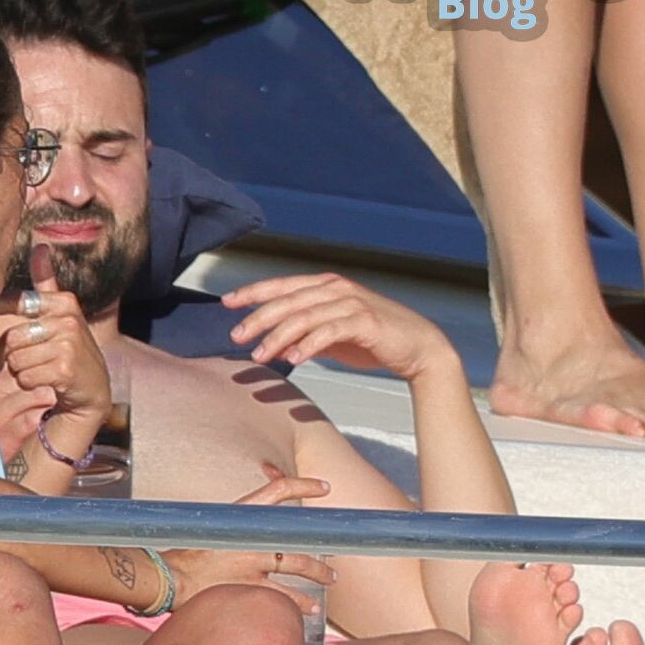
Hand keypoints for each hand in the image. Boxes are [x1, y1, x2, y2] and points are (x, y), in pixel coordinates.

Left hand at [0, 243, 110, 423]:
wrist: (93, 390)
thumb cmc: (69, 349)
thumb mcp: (62, 313)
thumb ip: (47, 284)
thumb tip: (40, 246)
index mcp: (65, 302)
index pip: (17, 302)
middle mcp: (68, 320)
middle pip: (12, 338)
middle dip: (14, 354)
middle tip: (34, 358)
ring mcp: (68, 344)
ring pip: (16, 360)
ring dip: (22, 370)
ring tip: (42, 369)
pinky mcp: (64, 369)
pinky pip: (25, 377)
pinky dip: (29, 384)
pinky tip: (47, 381)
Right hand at [160, 472, 335, 614]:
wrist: (167, 578)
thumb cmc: (182, 555)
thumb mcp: (208, 529)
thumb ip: (233, 529)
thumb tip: (249, 531)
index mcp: (239, 515)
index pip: (278, 490)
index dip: (303, 486)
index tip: (323, 487)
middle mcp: (251, 537)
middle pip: (298, 539)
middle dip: (318, 551)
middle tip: (330, 562)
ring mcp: (253, 563)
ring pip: (298, 567)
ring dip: (318, 575)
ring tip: (328, 581)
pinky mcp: (250, 588)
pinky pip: (284, 597)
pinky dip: (299, 605)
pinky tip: (308, 610)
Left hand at [222, 272, 456, 381]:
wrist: (418, 347)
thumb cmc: (372, 340)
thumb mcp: (330, 336)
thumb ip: (301, 335)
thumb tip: (268, 346)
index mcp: (326, 286)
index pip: (282, 285)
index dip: (253, 292)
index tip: (227, 302)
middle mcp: (337, 289)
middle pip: (288, 300)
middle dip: (258, 318)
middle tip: (236, 336)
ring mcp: (352, 303)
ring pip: (304, 316)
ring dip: (278, 336)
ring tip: (259, 356)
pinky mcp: (365, 321)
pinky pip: (329, 331)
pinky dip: (308, 344)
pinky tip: (292, 359)